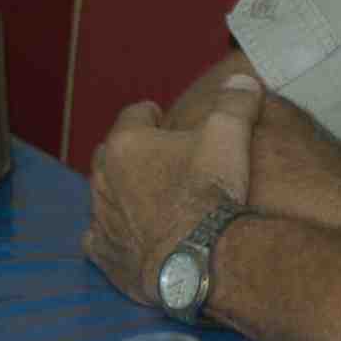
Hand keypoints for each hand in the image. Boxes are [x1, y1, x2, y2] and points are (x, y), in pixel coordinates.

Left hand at [83, 75, 259, 305]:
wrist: (202, 259)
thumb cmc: (211, 194)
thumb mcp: (231, 136)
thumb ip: (235, 103)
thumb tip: (242, 80)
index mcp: (127, 143)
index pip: (134, 114)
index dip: (155, 115)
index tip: (169, 122)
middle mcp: (104, 178)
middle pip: (112, 152)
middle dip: (132, 152)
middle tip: (162, 159)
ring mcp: (101, 218)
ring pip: (104, 194)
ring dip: (123, 191)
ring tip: (153, 198)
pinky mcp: (105, 253)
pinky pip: (97, 237)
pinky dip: (112, 233)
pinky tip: (131, 235)